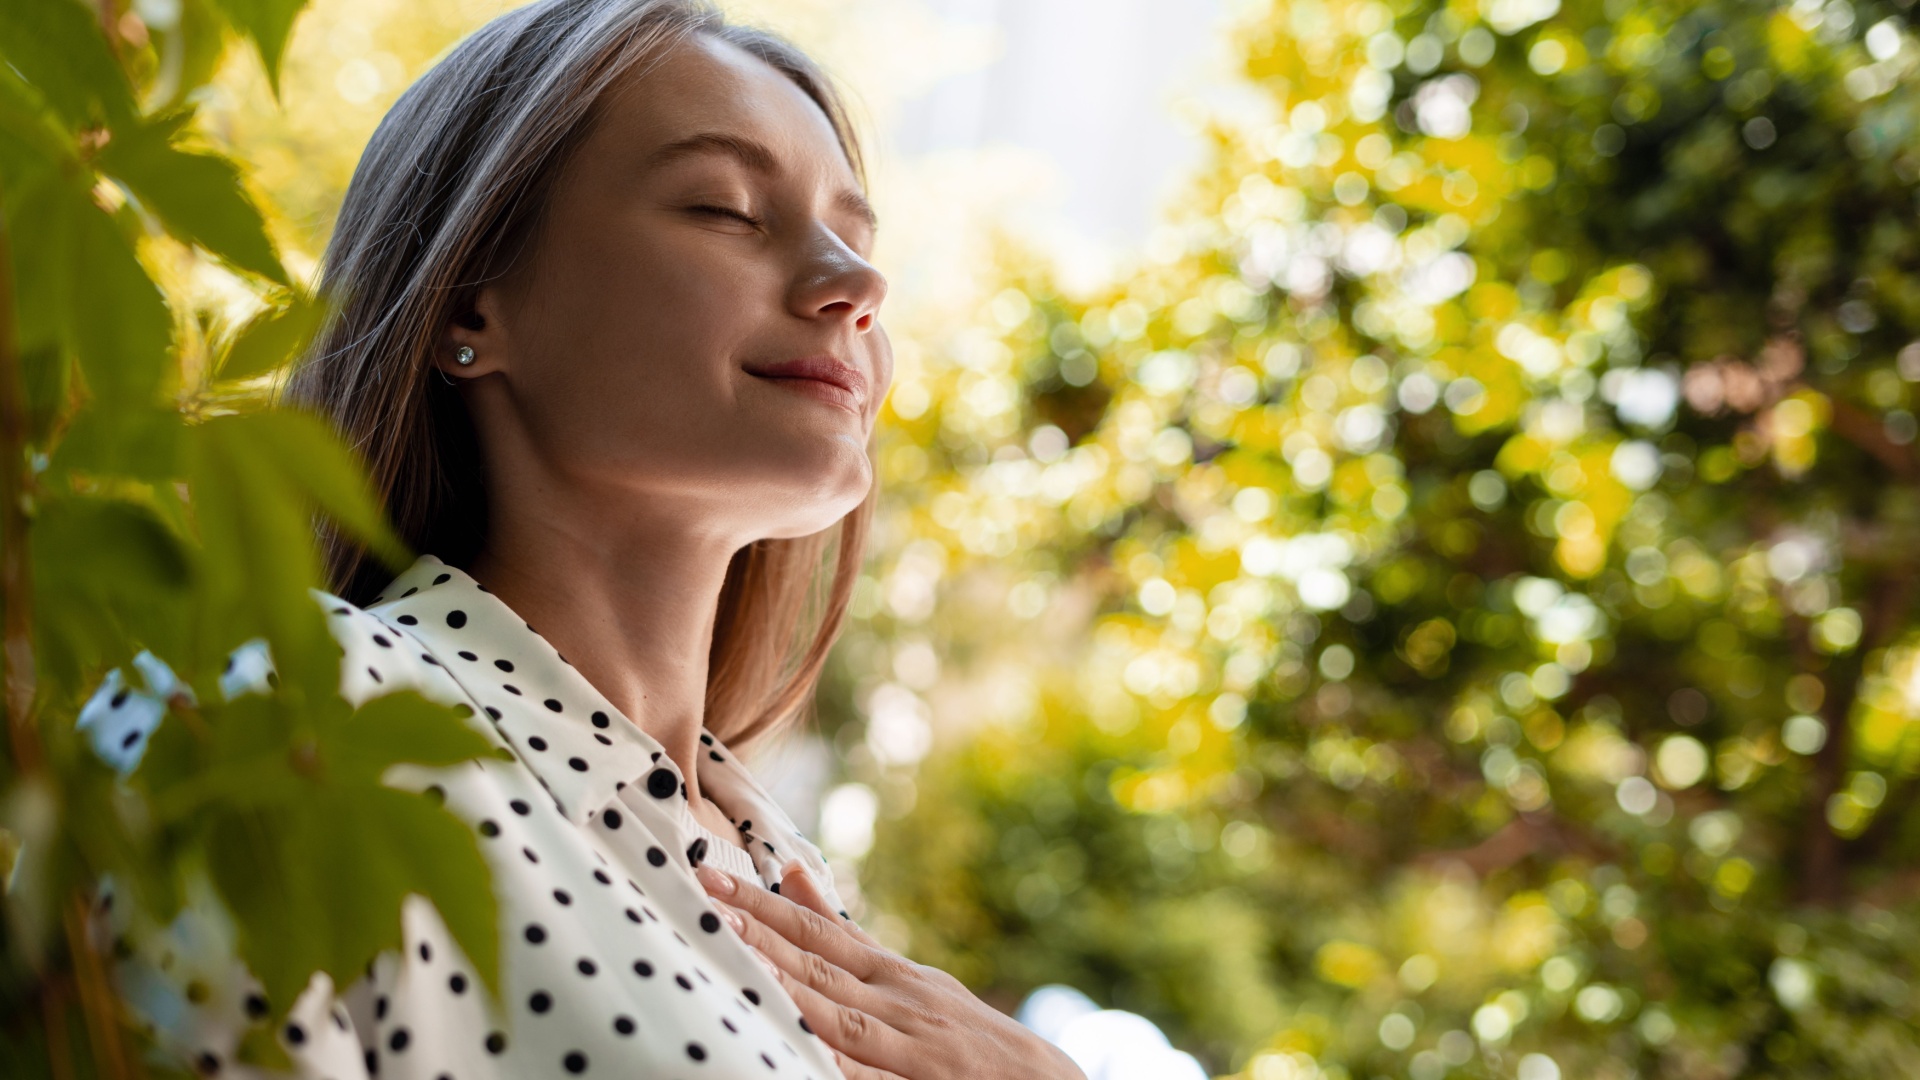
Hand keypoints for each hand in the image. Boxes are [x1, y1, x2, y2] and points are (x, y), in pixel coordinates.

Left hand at [695, 861, 1086, 1079]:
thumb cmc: (964, 1032)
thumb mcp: (910, 977)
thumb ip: (846, 933)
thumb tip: (791, 872)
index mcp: (893, 974)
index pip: (819, 931)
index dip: (765, 906)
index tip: (711, 878)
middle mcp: (902, 1001)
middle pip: (821, 963)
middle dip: (762, 932)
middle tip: (709, 900)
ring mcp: (913, 1046)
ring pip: (840, 1016)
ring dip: (789, 986)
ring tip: (740, 956)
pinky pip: (867, 1077)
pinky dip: (837, 1063)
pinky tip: (799, 1049)